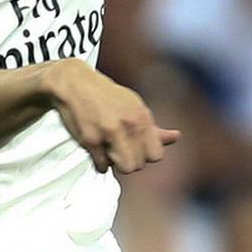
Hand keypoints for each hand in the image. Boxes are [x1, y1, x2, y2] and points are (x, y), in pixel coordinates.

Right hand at [43, 61, 178, 174]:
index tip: (136, 149)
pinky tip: (97, 150)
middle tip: (119, 150)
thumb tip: (176, 137)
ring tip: (109, 151)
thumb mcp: (134, 107)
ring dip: (115, 164)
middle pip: (139, 165)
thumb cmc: (107, 97)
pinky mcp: (90, 139)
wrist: (75, 83)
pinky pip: (101, 165)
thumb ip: (153, 128)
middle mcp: (129, 124)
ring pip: (123, 167)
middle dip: (129, 161)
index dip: (145, 156)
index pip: (156, 156)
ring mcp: (109, 132)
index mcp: (142, 117)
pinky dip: (99, 162)